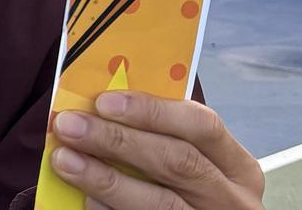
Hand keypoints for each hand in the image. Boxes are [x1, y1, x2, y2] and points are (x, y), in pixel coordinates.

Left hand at [50, 91, 262, 209]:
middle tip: (70, 125)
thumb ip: (161, 137)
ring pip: (160, 202)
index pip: (202, 125)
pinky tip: (86, 198)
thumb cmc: (190, 192)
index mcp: (236, 166)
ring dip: (105, 178)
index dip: (152, 111)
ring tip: (64, 160)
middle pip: (177, 162)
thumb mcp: (194, 162)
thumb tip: (100, 106)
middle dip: (118, 140)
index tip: (104, 101)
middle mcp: (230, 198)